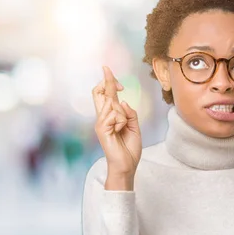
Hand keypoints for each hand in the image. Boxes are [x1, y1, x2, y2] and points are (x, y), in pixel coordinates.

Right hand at [92, 66, 141, 187]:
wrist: (127, 165)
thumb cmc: (129, 147)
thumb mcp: (134, 126)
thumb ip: (130, 113)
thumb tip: (122, 101)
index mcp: (110, 116)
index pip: (105, 95)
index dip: (109, 83)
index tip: (116, 78)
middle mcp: (102, 117)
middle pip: (99, 92)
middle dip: (106, 79)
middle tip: (107, 68)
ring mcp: (100, 123)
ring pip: (112, 104)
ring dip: (122, 113)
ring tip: (123, 127)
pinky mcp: (101, 129)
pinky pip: (114, 115)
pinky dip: (121, 121)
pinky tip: (120, 131)